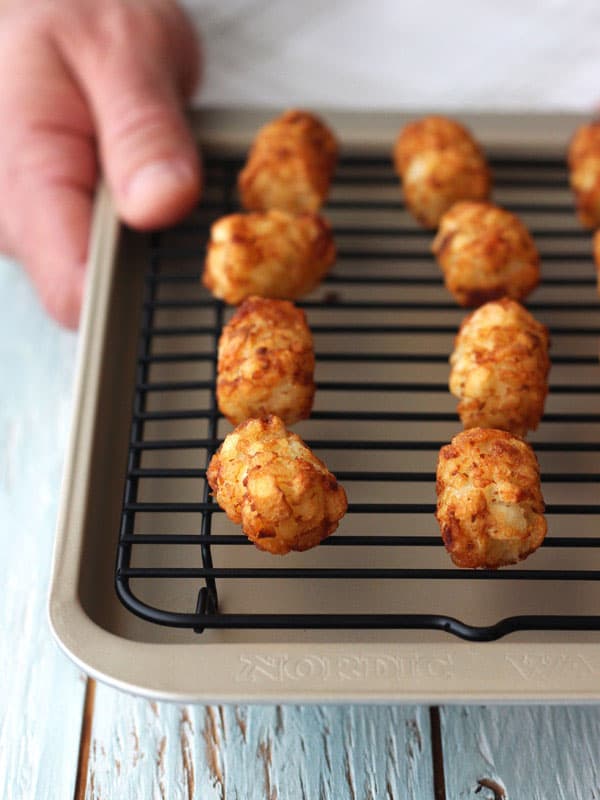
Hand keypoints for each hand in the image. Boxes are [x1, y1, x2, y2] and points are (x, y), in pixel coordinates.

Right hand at [0, 0, 200, 327]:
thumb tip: (161, 205)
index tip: (185, 269)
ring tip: (147, 178)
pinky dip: (124, 236)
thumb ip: (144, 130)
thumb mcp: (126, 49)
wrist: (48, 7)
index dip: (133, 298)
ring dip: (134, 247)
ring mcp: (22, 222)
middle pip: (84, 294)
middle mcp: (11, 211)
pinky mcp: (40, 223)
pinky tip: (132, 190)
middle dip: (142, 265)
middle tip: (173, 197)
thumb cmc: (77, 15)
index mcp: (26, 171)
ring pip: (88, 279)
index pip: (72, 290)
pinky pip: (88, 257)